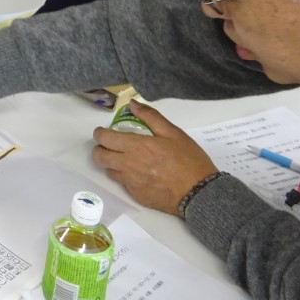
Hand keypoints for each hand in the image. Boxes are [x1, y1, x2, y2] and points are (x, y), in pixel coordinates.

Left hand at [90, 101, 217, 214]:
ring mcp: (131, 182)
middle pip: (99, 156)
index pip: (105, 138)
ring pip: (108, 171)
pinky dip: (124, 177)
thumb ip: (151, 117)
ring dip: (110, 163)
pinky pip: (123, 184)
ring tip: (122, 159)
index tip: (103, 132)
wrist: (199, 193)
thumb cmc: (189, 160)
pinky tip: (137, 173)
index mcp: (136, 146)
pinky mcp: (137, 195)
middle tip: (109, 145)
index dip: (100, 133)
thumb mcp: (173, 133)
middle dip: (100, 148)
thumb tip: (132, 104)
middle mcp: (128, 165)